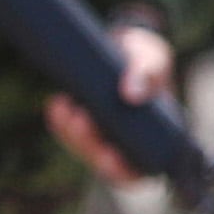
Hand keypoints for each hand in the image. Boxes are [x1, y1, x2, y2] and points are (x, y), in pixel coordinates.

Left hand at [47, 21, 178, 187]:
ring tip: (66, 108)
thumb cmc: (143, 55)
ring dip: (70, 134)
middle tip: (81, 122)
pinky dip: (59, 121)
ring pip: (83, 148)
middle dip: (89, 148)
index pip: (139, 170)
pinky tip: (58, 103)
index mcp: (155, 134)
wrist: (119, 41)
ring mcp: (102, 132)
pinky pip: (67, 130)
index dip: (123, 171)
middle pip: (104, 163)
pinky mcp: (82, 120)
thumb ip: (148, 72)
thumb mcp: (152, 57)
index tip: (109, 156)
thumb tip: (131, 95)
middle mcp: (127, 139)